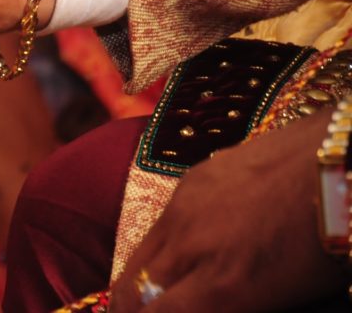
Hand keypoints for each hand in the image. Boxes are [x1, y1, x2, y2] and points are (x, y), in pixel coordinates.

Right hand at [109, 111, 345, 311]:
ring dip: (142, 281)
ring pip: (139, 257)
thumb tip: (203, 307)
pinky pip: (162, 224)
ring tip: (156, 293)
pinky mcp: (190, 181)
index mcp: (223, 288)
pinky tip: (189, 250)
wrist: (341, 164)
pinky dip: (165, 246)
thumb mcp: (291, 298)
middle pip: (131, 293)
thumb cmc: (331, 245)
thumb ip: (236, 306)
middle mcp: (192, 248)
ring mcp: (185, 209)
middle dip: (131, 310)